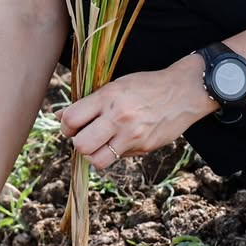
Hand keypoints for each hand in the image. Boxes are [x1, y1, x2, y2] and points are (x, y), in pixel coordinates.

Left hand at [58, 59, 214, 168]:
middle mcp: (118, 117)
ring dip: (93, 154)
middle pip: (81, 145)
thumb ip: (90, 102)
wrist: (184, 91)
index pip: (72, 119)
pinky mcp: (144, 147)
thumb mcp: (116, 86)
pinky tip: (120, 141)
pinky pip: (118, 158)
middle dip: (78, 143)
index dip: (66, 126)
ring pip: (96, 160)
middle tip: (84, 136)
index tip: (71, 125)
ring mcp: (132, 135)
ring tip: (100, 143)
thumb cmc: (147, 86)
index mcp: (108, 97)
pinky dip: (114, 153)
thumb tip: (62, 116)